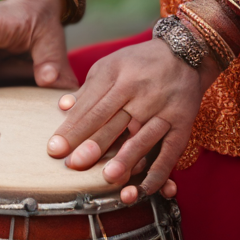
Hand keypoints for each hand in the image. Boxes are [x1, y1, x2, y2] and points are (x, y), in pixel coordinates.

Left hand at [47, 38, 219, 202]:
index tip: (55, 149)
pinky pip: (171, 149)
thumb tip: (62, 107)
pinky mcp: (182, 122)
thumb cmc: (138, 62)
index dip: (71, 129)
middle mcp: (138, 92)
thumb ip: (87, 89)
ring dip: (124, 158)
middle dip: (91, 144)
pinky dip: (159, 170)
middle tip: (72, 164)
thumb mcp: (109, 65)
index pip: (90, 108)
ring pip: (141, 136)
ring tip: (106, 177)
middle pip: (111, 122)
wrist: (184, 53)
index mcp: (116, 76)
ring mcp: (162, 108)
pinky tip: (144, 187)